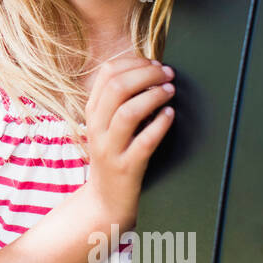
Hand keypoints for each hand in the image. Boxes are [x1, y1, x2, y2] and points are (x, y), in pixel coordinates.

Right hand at [81, 54, 175, 231]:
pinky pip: (144, 142)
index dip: (133, 62)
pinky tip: (170, 115)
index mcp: (92, 112)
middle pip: (117, 88)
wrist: (105, 200)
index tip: (154, 63)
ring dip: (153, 97)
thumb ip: (120, 100)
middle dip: (146, 74)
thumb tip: (149, 70)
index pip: (106, 73)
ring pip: (127, 112)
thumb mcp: (107, 125)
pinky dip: (160, 125)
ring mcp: (110, 149)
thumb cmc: (113, 156)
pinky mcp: (126, 168)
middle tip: (168, 74)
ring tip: (170, 91)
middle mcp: (97, 128)